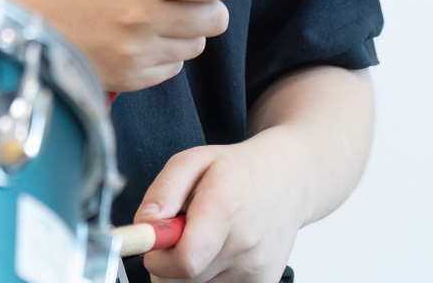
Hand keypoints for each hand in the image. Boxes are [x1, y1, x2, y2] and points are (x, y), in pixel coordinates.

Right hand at [0, 0, 236, 92]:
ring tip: (155, 16)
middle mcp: (141, 17)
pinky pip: (173, 68)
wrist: (19, 25)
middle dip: (210, 5)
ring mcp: (135, 52)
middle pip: (213, 18)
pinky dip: (166, 54)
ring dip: (187, 31)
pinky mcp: (130, 80)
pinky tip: (138, 38)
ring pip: (197, 45)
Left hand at [135, 129, 311, 281]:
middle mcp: (246, 246)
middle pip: (185, 281)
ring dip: (189, 272)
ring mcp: (257, 270)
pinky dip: (208, 277)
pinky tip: (219, 252)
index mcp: (226, 210)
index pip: (185, 261)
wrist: (288, 180)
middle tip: (180, 235)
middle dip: (169, 264)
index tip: (156, 243)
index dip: (159, 259)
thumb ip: (162, 191)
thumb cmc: (238, 170)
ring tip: (204, 240)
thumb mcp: (192, 161)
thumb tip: (143, 226)